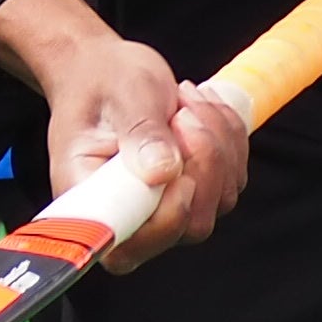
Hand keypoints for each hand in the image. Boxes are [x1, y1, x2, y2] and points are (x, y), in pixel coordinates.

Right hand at [0, 0, 247, 269]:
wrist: (107, 72)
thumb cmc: (102, 81)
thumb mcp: (120, 95)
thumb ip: (139, 132)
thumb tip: (162, 172)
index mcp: (88, 200)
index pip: (127, 249)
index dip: (164, 220)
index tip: (175, 169)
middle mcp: (128, 216)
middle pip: (189, 226)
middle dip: (203, 164)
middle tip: (184, 112)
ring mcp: (166, 209)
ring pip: (220, 199)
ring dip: (218, 142)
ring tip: (186, 99)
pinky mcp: (196, 194)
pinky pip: (233, 178)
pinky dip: (229, 137)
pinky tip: (200, 107)